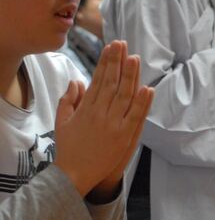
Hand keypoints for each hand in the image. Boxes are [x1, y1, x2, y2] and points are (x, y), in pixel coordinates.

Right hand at [54, 40, 153, 199]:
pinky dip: (142, 103)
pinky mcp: (123, 138)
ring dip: (131, 76)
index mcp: (85, 108)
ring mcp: (113, 126)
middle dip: (118, 62)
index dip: (106, 62)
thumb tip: (76, 81)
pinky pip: (135, 117)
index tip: (111, 47)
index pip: (98, 79)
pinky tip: (148, 89)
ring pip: (125, 96)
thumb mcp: (62, 121)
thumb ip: (69, 100)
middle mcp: (100, 114)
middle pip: (112, 83)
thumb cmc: (68, 148)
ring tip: (136, 59)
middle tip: (123, 44)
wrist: (73, 175)